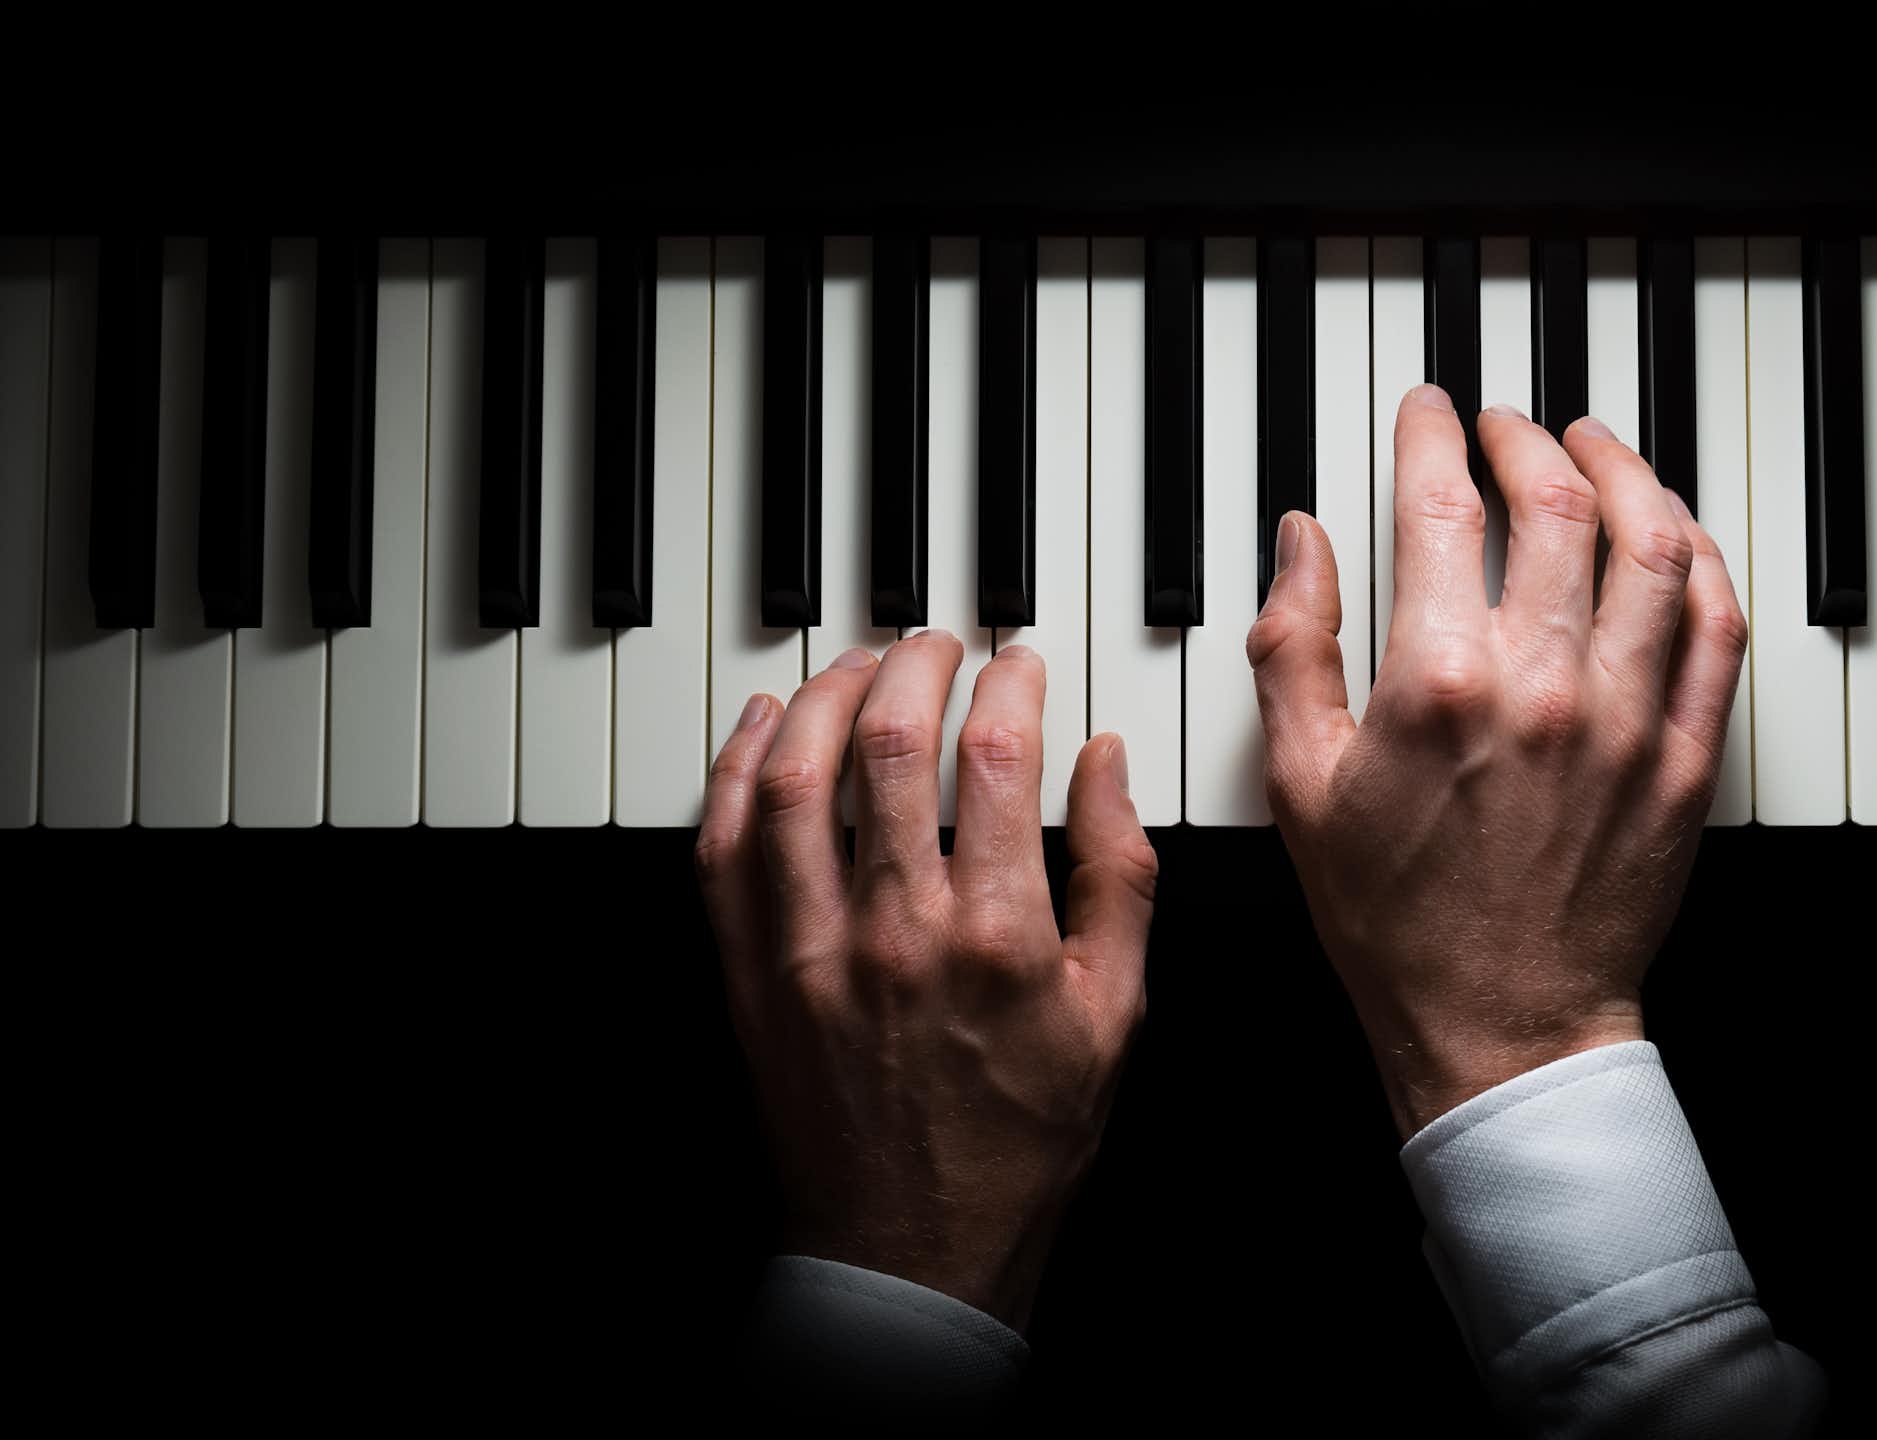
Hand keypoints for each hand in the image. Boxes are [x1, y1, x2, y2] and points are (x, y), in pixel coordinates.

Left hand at [695, 635, 1157, 1331]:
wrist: (914, 1248)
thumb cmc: (1020, 1142)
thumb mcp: (1115, 1013)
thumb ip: (1120, 877)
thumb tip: (1106, 765)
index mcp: (995, 936)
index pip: (996, 754)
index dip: (1008, 683)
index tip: (1018, 665)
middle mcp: (894, 929)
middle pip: (889, 743)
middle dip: (916, 665)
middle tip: (937, 645)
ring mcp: (810, 949)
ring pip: (795, 776)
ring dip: (827, 697)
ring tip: (859, 664)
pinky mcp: (751, 973)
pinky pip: (724, 844)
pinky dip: (738, 768)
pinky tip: (766, 726)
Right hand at [1248, 388, 1747, 1137]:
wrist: (1502, 1025)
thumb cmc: (1397, 921)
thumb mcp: (1302, 784)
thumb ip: (1294, 646)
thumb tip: (1300, 540)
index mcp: (1443, 685)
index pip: (1443, 508)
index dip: (1433, 437)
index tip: (1429, 414)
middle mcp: (1546, 686)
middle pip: (1561, 504)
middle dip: (1530, 438)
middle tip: (1508, 426)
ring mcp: (1629, 720)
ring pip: (1656, 546)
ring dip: (1627, 473)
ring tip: (1596, 447)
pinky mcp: (1687, 758)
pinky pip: (1717, 628)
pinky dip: (1698, 561)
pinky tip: (1672, 537)